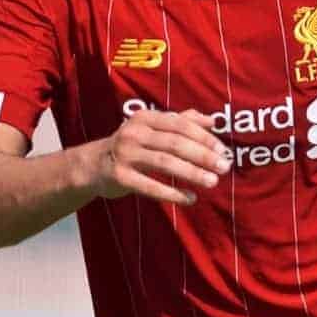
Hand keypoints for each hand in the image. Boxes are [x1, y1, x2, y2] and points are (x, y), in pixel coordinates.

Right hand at [91, 109, 231, 205]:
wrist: (92, 165)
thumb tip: (213, 121)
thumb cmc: (131, 145)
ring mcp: (125, 155)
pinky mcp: (120, 177)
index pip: (181, 125)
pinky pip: (150, 186)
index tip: (223, 150)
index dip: (204, 137)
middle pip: (175, 143)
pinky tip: (191, 198)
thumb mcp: (151, 128)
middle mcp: (134, 133)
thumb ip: (182, 121)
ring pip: (165, 163)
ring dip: (192, 173)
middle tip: (224, 167)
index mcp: (145, 117)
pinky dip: (173, 193)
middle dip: (203, 155)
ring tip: (212, 182)